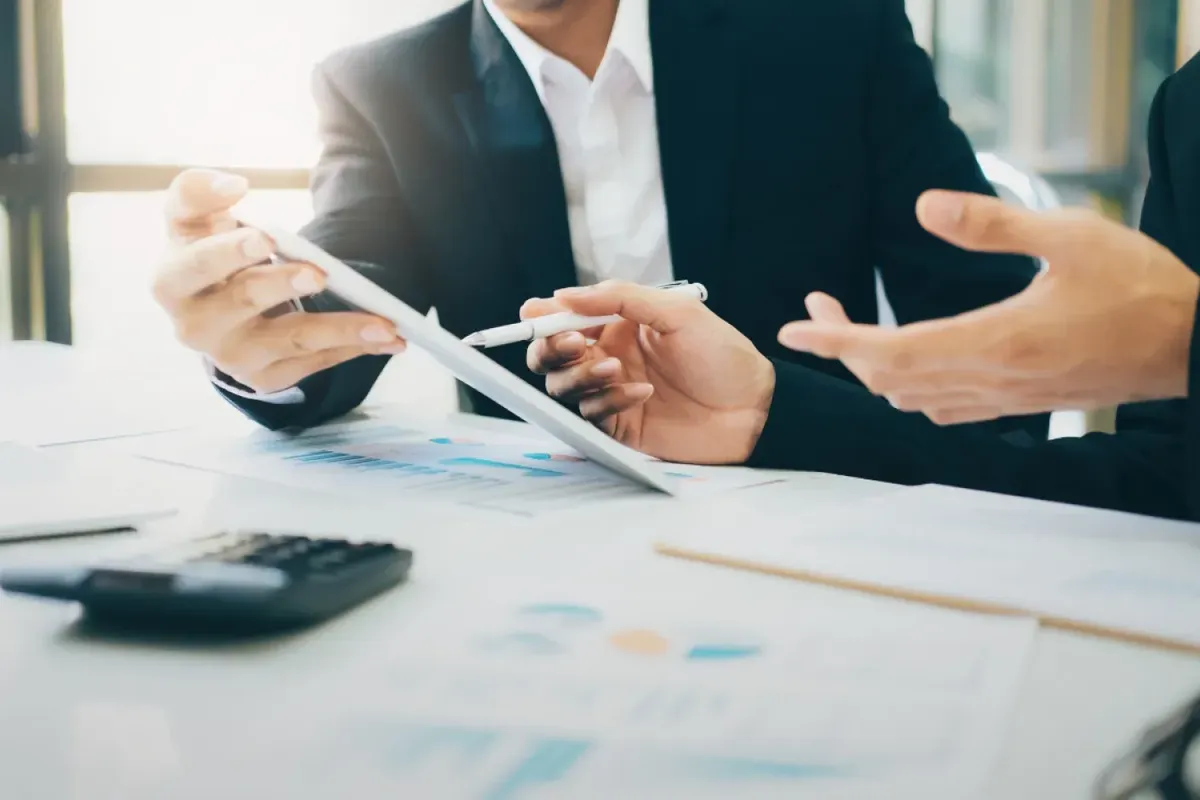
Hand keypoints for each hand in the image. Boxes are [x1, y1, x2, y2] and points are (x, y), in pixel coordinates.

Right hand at [151, 169, 406, 392]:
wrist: (213, 306)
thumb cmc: (205, 250)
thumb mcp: (191, 218)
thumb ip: (197, 191)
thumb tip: (233, 184)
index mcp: (171, 282)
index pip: (195, 266)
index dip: (228, 253)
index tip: (264, 237)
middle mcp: (196, 327)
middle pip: (245, 302)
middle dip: (283, 286)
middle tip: (321, 273)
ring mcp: (232, 357)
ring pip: (293, 341)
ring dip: (342, 329)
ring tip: (385, 323)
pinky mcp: (264, 378)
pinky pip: (315, 363)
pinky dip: (354, 349)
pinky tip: (386, 340)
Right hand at [523, 281, 774, 463]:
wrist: (754, 408)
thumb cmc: (723, 355)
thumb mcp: (675, 312)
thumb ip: (618, 299)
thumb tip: (562, 295)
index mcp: (618, 325)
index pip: (564, 319)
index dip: (544, 318)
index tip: (536, 316)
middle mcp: (609, 357)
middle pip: (550, 357)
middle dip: (550, 350)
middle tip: (574, 345)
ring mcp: (612, 393)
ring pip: (563, 387)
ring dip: (580, 375)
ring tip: (614, 370)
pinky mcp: (619, 427)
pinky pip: (591, 415)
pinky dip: (609, 401)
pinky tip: (642, 392)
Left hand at [777, 190, 1199, 424]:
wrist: (1193, 345)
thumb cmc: (1138, 286)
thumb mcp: (1069, 234)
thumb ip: (991, 223)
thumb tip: (921, 206)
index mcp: (994, 341)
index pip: (889, 350)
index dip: (834, 341)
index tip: (793, 328)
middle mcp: (990, 381)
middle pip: (887, 378)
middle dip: (842, 347)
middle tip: (819, 308)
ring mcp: (1003, 400)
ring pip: (910, 398)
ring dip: (871, 367)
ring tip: (852, 329)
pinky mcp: (1018, 405)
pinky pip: (942, 409)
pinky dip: (906, 387)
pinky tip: (906, 361)